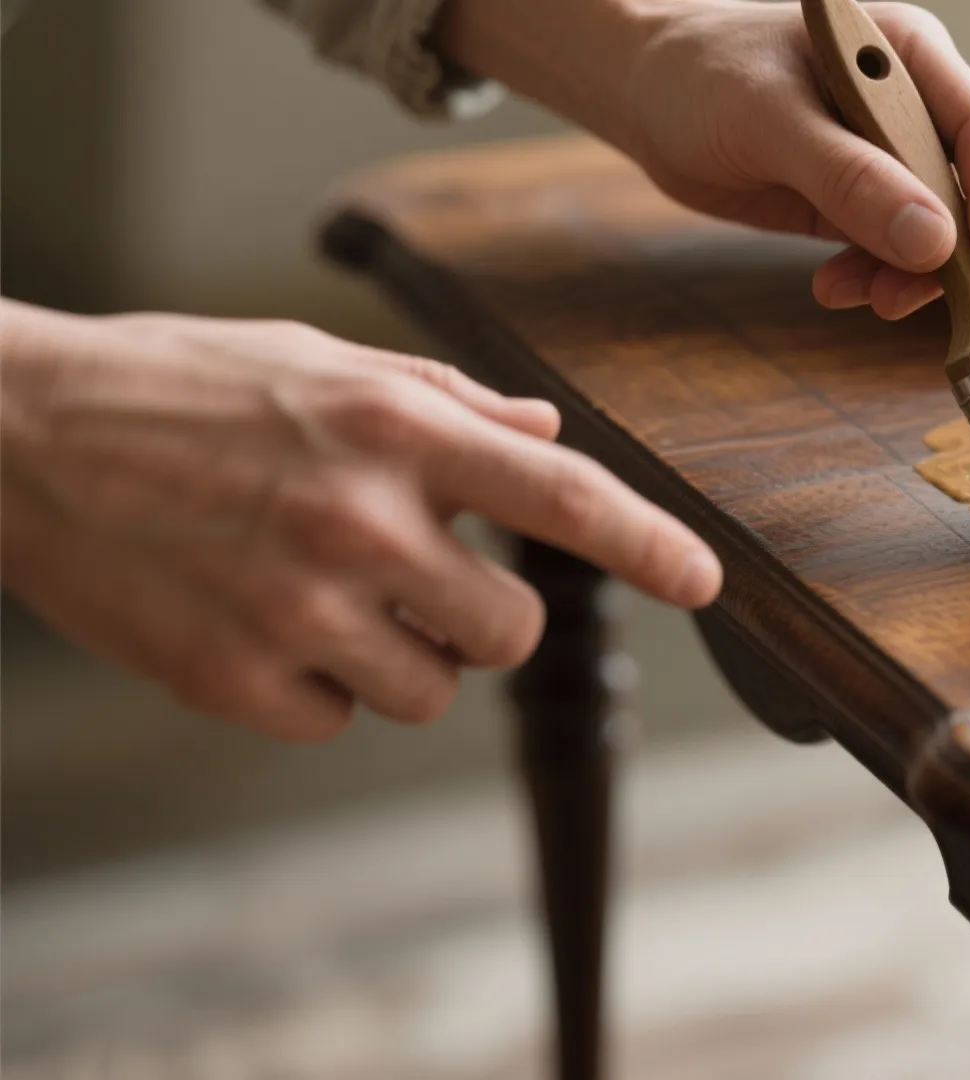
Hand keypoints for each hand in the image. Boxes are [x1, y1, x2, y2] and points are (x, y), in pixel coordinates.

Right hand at [0, 302, 720, 739]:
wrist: (14, 435)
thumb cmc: (180, 384)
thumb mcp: (322, 359)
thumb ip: (450, 404)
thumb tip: (546, 435)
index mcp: (396, 431)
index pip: (567, 501)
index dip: (653, 546)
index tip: (708, 584)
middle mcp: (361, 522)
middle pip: (511, 632)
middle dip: (485, 616)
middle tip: (423, 578)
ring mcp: (296, 609)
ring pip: (433, 689)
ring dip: (404, 656)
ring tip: (324, 594)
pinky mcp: (233, 680)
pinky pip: (338, 719)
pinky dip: (319, 687)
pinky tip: (264, 624)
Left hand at [436, 0, 969, 282]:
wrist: (642, 94)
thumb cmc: (701, 75)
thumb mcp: (771, 121)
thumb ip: (851, 179)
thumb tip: (934, 242)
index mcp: (905, 54)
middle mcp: (909, 105)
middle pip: (965, 187)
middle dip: (950, 251)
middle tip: (915, 298)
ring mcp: (885, 156)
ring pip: (930, 229)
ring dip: (906, 274)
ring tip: (868, 301)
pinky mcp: (857, 200)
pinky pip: (888, 249)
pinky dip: (872, 276)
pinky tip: (838, 289)